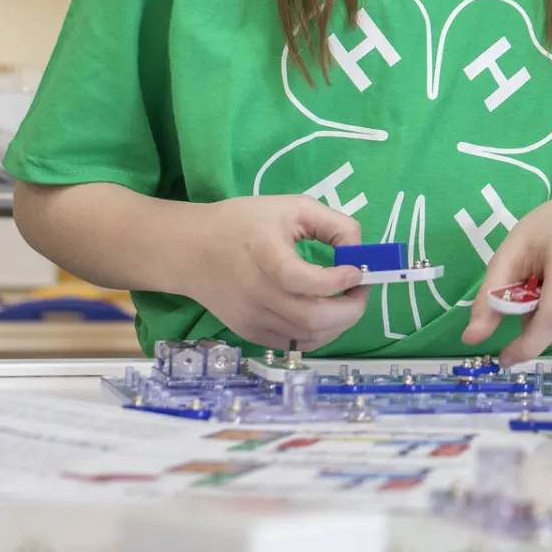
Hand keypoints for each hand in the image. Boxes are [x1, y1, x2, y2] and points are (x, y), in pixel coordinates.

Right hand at [178, 195, 369, 351]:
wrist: (190, 249)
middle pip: (311, 318)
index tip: (356, 270)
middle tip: (361, 290)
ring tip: (347, 300)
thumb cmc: (244, 223)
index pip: (300, 279)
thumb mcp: (292, 207)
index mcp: (262, 252)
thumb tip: (359, 253)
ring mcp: (250, 318)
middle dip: (351, 309)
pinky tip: (326, 314)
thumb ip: (333, 225)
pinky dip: (320, 334)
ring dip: (340, 323)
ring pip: (308, 337)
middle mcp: (254, 292)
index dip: (337, 280)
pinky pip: (295, 344)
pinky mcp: (249, 333)